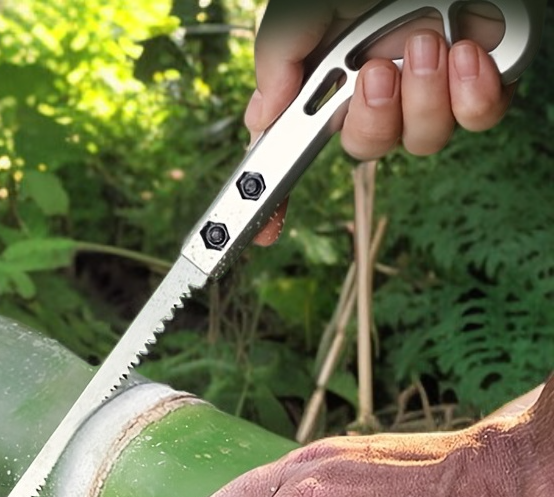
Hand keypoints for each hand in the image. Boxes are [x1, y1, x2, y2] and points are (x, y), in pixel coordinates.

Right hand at [250, 2, 512, 243]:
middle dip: (370, 121)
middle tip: (375, 73)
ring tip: (426, 42)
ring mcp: (429, 89)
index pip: (296, 150)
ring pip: (422, 142)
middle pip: (365, 151)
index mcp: (331, 77)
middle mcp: (377, 89)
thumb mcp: (303, 10)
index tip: (265, 229)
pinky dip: (472, 96)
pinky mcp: (480, 82)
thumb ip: (278, 59)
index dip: (278, 195)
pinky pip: (478, 120)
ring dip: (423, 98)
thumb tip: (263, 118)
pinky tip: (465, 54)